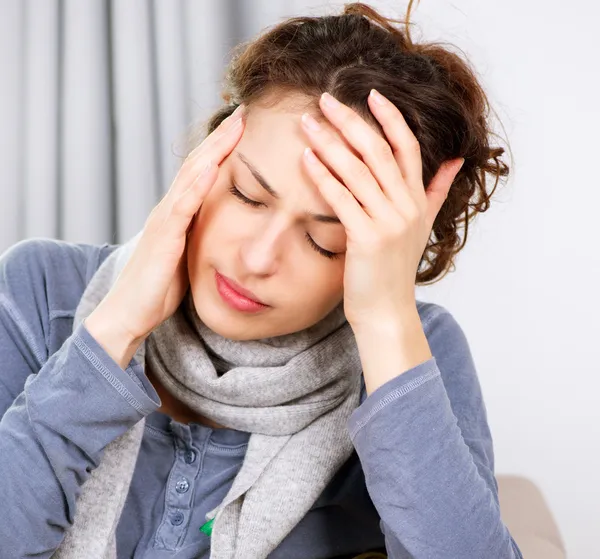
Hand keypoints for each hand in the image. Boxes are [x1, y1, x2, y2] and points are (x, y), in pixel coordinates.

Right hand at [91, 105, 245, 343]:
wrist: (129, 312)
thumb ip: (201, 235)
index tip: (245, 127)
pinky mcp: (163, 239)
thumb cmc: (160, 287)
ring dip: (213, 150)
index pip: (203, 172)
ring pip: (190, 177)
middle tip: (244, 112)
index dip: (222, 148)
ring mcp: (165, 221)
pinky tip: (211, 168)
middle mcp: (170, 209)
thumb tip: (224, 228)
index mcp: (178, 213)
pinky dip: (196, 186)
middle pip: (198, 165)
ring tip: (234, 127)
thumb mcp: (188, 254)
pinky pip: (181, 208)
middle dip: (221, 138)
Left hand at [300, 90, 463, 329]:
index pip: (407, 147)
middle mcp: (406, 206)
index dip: (390, 118)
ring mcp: (388, 222)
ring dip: (329, 143)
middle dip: (350, 121)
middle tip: (325, 100)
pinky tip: (306, 159)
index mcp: (417, 200)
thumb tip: (454, 161)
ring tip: (307, 123)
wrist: (387, 311)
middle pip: (377, 151)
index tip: (371, 94)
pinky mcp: (367, 239)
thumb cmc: (396, 268)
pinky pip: (341, 199)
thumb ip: (436, 191)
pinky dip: (323, 176)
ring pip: (356, 171)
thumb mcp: (422, 226)